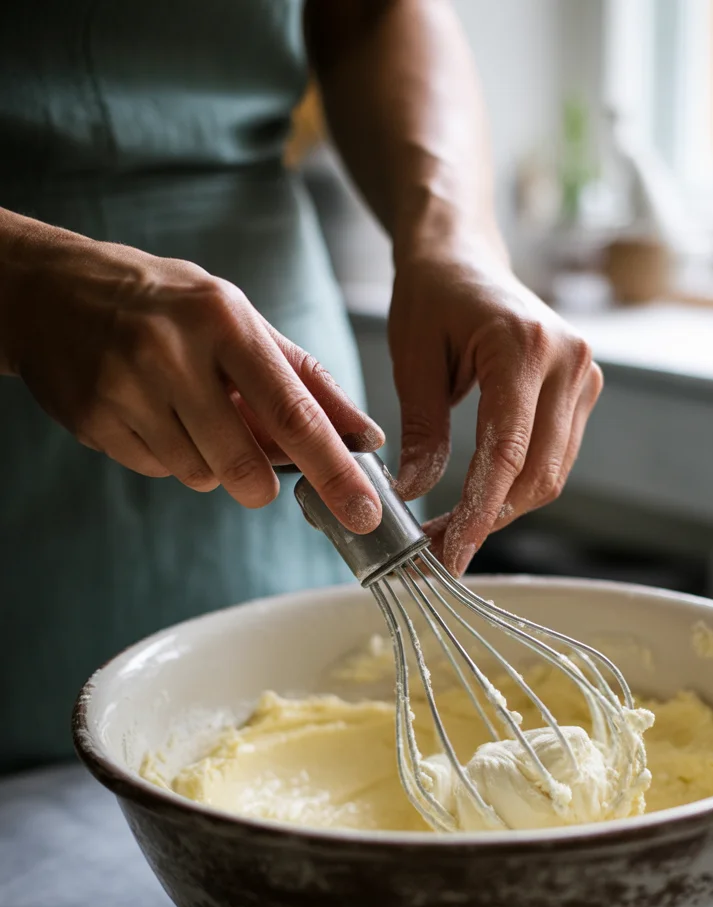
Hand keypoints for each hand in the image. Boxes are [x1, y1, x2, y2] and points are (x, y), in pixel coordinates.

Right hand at [1, 219, 383, 528]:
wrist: (50, 291)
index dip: (333, 469)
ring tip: (188, 414)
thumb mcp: (237, 317)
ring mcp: (127, 387)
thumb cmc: (162, 304)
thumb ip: (303, 377)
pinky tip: (152, 415)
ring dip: (210, 463)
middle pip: (244, 463)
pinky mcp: (94, 418)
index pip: (293, 412)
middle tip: (260, 474)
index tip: (362, 509)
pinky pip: (157, 470)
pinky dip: (168, 456)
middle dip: (261, 483)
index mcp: (225, 321)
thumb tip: (362, 432)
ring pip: (199, 474)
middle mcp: (174, 353)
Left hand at [388, 241, 601, 573]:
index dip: (479, 512)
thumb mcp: (413, 359)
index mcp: (523, 347)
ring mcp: (584, 374)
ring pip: (551, 472)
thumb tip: (417, 496)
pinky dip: (517, 485)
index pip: (507, 452)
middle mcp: (568, 360)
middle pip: (539, 472)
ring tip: (452, 532)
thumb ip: (422, 430)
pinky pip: (555, 455)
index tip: (448, 555)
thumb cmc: (432, 295)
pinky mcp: (583, 389)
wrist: (464, 255)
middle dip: (489, 520)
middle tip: (440, 554)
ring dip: (504, 509)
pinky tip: (481, 500)